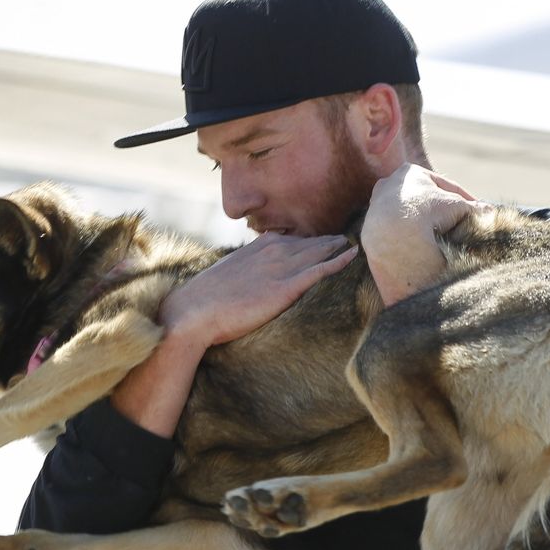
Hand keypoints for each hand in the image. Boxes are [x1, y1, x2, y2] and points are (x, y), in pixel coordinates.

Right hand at [160, 232, 357, 350]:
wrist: (195, 312)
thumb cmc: (206, 300)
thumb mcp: (226, 275)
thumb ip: (243, 269)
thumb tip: (248, 275)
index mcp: (257, 247)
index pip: (291, 239)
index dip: (308, 240)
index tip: (322, 240)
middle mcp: (272, 251)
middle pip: (309, 242)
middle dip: (328, 240)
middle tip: (346, 237)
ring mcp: (281, 267)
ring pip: (319, 251)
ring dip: (337, 246)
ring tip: (352, 243)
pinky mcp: (287, 287)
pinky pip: (321, 269)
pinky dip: (340, 260)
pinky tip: (354, 255)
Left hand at [361, 163, 491, 305]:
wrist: (393, 237)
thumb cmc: (426, 214)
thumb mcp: (457, 207)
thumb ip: (473, 208)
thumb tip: (490, 212)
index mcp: (409, 172)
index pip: (444, 186)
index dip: (464, 199)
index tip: (477, 211)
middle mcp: (389, 185)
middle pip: (424, 201)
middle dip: (441, 212)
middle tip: (458, 226)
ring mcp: (376, 208)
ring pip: (408, 217)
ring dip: (423, 227)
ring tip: (440, 241)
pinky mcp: (369, 229)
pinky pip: (396, 233)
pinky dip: (408, 239)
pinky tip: (420, 250)